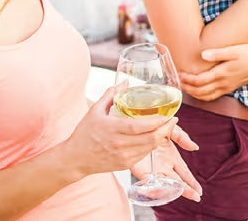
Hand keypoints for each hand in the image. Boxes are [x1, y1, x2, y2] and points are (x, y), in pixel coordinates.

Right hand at [61, 84, 178, 177]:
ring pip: (150, 147)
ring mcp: (123, 156)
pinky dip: (152, 145)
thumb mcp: (95, 111)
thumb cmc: (84, 134)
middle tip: (173, 120)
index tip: (168, 115)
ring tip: (167, 127)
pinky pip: (145, 154)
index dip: (158, 122)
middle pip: (151, 138)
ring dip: (162, 137)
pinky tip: (155, 137)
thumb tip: (124, 82)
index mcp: (113, 129)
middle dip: (166, 129)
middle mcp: (119, 144)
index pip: (141, 126)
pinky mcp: (125, 164)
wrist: (74, 159)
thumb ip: (110, 95)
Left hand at [131, 126, 201, 201]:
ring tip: (177, 194)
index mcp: (173, 159)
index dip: (192, 182)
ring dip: (171, 191)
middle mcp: (165, 167)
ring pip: (165, 185)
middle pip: (178, 182)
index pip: (185, 173)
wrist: (136, 128)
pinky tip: (158, 192)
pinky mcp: (142, 171)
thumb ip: (183, 137)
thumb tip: (195, 148)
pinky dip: (153, 188)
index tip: (199, 191)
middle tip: (195, 197)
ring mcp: (154, 170)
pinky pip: (149, 182)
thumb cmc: (153, 128)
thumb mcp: (171, 130)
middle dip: (187, 190)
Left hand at [180, 44, 247, 100]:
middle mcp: (224, 83)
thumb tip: (203, 54)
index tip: (180, 74)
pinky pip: (214, 96)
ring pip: (206, 96)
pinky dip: (204, 96)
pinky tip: (200, 91)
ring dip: (194, 94)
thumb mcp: (234, 50)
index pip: (200, 81)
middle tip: (179, 82)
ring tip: (186, 87)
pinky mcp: (231, 88)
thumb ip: (218, 53)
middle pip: (201, 91)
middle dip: (188, 88)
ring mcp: (227, 87)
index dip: (188, 79)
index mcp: (222, 73)